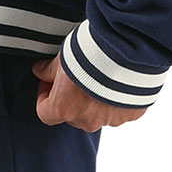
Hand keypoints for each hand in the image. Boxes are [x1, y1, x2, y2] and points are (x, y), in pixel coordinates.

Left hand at [32, 55, 146, 130]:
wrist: (128, 50)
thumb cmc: (90, 54)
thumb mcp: (62, 58)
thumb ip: (48, 69)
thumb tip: (40, 71)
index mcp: (64, 109)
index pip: (45, 113)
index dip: (45, 97)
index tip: (51, 82)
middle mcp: (86, 120)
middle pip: (73, 115)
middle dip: (73, 99)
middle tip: (78, 76)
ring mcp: (111, 120)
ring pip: (98, 114)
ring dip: (97, 101)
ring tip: (102, 76)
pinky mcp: (131, 115)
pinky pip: (120, 111)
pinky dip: (118, 100)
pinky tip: (120, 80)